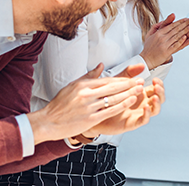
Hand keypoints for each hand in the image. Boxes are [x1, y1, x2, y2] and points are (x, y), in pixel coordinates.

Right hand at [27, 63, 144, 142]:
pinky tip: (131, 102)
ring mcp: (89, 107)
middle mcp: (86, 94)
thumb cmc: (59, 105)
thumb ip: (88, 76)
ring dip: (129, 94)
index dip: (121, 80)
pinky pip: (110, 110)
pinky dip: (122, 105)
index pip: (107, 80)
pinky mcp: (90, 118)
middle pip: (113, 88)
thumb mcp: (72, 86)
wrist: (47, 122)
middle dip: (129, 84)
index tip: (132, 78)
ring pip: (113, 98)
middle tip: (141, 81)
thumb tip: (101, 65)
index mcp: (82, 85)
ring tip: (140, 90)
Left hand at [89, 72, 165, 135]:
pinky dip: (147, 114)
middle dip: (161, 92)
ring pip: (155, 110)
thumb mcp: (118, 82)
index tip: (155, 79)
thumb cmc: (107, 98)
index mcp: (141, 94)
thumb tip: (142, 65)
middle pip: (159, 98)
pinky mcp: (133, 123)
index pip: (156, 88)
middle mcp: (143, 103)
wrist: (96, 113)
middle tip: (157, 86)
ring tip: (155, 97)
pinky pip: (144, 120)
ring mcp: (139, 113)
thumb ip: (129, 73)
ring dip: (157, 103)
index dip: (159, 84)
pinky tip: (146, 108)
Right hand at [139, 10, 188, 68]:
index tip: (187, 18)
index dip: (180, 22)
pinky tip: (186, 37)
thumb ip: (156, 27)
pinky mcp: (166, 52)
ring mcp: (164, 45)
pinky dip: (180, 41)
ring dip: (185, 31)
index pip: (171, 26)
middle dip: (185, 24)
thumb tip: (163, 21)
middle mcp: (162, 38)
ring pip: (176, 36)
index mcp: (158, 33)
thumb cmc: (148, 47)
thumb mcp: (149, 35)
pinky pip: (175, 45)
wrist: (146, 60)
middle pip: (175, 30)